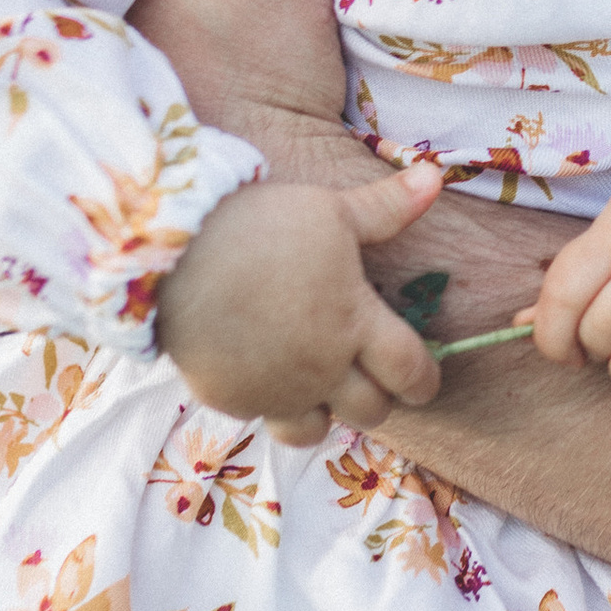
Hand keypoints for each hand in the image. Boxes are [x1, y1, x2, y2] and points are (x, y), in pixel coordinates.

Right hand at [157, 162, 445, 439]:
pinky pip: (263, 419)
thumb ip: (386, 207)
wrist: (176, 252)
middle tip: (370, 376)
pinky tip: (268, 376)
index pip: (410, 372)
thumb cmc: (261, 226)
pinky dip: (273, 406)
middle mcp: (321, 368)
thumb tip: (435, 178)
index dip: (424, 381)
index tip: (424, 380)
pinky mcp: (230, 398)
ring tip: (321, 386)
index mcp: (355, 323)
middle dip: (379, 398)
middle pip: (371, 411)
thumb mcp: (330, 210)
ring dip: (326, 414)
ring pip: (316, 431)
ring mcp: (274, 390)